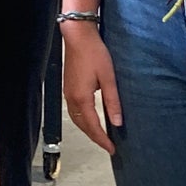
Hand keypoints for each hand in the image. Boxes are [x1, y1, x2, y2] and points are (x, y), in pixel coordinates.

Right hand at [61, 23, 122, 153]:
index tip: (112, 149)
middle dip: (94, 137)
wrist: (78, 36)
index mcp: (82, 98)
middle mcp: (72, 98)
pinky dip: (82, 119)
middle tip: (107, 145)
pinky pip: (74, 110)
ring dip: (87, 129)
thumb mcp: (108, 77)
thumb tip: (118, 122)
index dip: (102, 140)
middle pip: (82, 126)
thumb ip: (113, 101)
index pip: (93, 126)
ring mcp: (67, 92)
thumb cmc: (94, 53)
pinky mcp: (68, 86)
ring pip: (76, 119)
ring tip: (100, 135)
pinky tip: (90, 118)